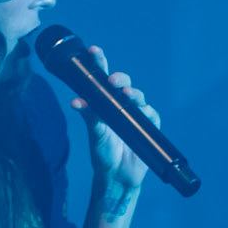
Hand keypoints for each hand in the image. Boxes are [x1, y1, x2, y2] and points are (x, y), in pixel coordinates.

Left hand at [71, 46, 158, 215]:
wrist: (117, 176)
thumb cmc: (103, 153)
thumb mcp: (95, 133)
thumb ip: (89, 115)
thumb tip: (77, 101)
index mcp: (105, 104)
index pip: (102, 79)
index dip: (99, 63)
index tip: (93, 51)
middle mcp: (121, 105)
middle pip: (122, 83)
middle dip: (119, 78)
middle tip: (111, 79)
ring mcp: (136, 114)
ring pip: (138, 96)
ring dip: (132, 93)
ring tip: (125, 93)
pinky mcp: (148, 125)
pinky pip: (150, 114)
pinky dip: (145, 110)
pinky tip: (139, 109)